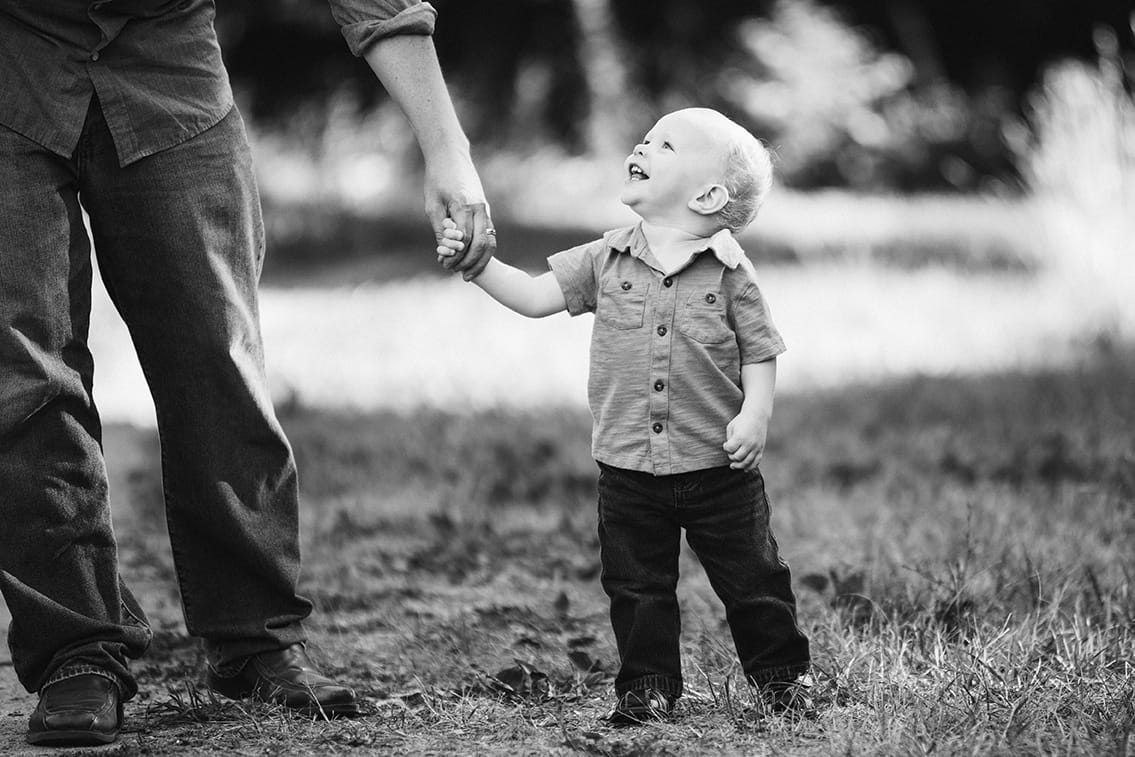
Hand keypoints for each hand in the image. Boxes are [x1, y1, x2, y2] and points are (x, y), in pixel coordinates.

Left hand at [424, 157, 495, 279]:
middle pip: (482, 244)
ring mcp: (486, 209)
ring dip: (480, 260)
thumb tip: (446, 252)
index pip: (464, 240)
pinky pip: (489, 234)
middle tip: (458, 274)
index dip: (455, 256)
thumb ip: (440, 229)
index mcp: (465, 206)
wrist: (450, 156)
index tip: (444, 265)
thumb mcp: (432, 205)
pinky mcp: (486, 210)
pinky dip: (483, 250)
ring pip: (490, 241)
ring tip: (469, 273)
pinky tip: (473, 258)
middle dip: (471, 263)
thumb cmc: (437, 179)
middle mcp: (480, 209)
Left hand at [723, 412, 767, 470]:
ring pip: (747, 462)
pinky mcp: (761, 449)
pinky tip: (744, 469)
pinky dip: (750, 467)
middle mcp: (749, 443)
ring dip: (739, 466)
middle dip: (731, 457)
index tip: (726, 444)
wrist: (757, 415)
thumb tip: (729, 451)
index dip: (726, 448)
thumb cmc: (741, 421)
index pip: (730, 449)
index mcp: (740, 437)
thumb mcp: (731, 427)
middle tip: (730, 452)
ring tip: (733, 466)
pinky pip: (756, 462)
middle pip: (737, 457)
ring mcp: (756, 447)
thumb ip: (729, 440)